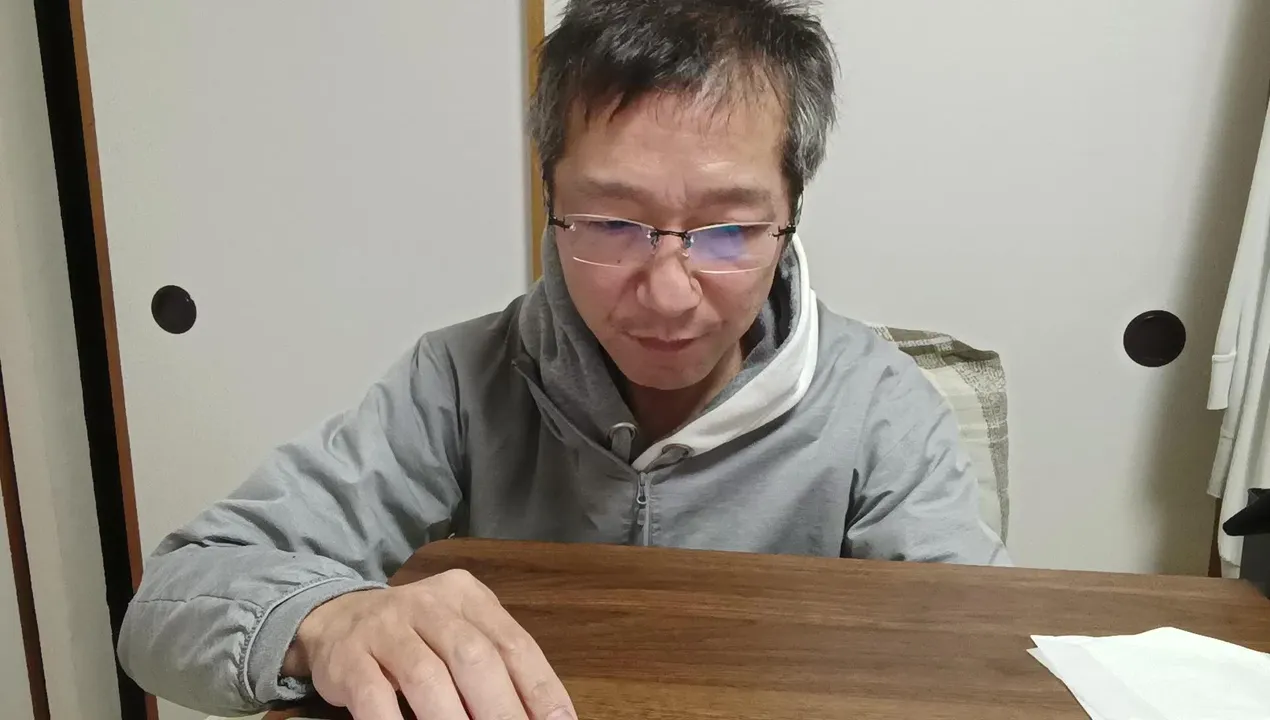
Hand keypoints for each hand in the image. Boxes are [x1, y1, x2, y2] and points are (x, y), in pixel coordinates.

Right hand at [284, 569, 574, 719]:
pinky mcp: (349, 657)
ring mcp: (385, 628)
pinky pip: (374, 697)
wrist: (336, 617)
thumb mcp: (460, 632)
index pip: (514, 643)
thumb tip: (545, 717)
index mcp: (468, 597)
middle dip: (501, 710)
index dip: (540, 688)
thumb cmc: (416, 634)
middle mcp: (429, 604)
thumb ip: (498, 665)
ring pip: (427, 677)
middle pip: (474, 657)